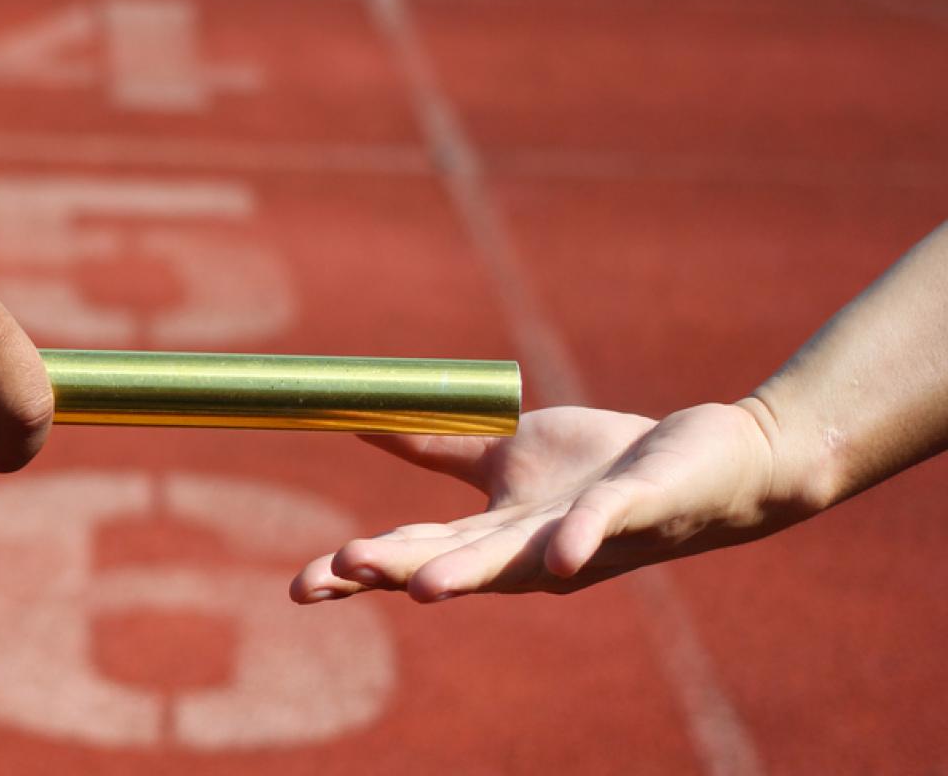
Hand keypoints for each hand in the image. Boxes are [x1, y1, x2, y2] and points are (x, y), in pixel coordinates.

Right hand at [291, 401, 813, 602]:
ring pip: (515, 562)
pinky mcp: (632, 507)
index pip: (411, 556)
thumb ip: (438, 450)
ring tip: (423, 590)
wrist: (711, 461)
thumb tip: (361, 423)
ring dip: (467, 575)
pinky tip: (558, 560)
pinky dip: (578, 542)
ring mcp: (579, 536)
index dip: (357, 572)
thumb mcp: (507, 453)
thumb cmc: (606, 466)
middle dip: (394, 572)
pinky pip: (602, 523)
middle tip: (337, 573)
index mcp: (491, 536)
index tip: (302, 585)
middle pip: (450, 565)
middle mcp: (528, 552)